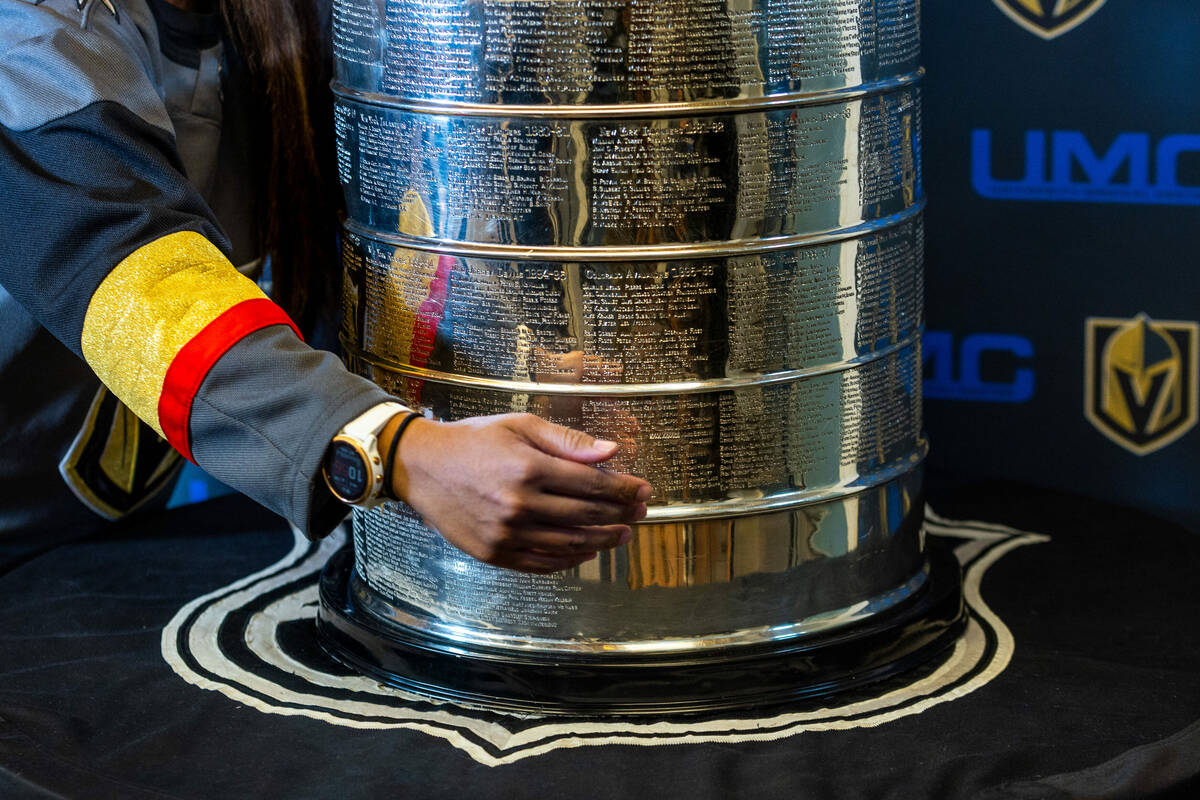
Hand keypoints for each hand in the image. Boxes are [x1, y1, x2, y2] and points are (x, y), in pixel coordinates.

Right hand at [384, 413, 650, 573]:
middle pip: (585, 515)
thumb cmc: (473, 440)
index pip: (592, 484)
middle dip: (620, 515)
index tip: (643, 490)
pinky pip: (541, 563)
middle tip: (640, 513)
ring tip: (621, 536)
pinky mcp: (493, 553)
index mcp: (528, 469)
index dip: (623, 489)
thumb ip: (567, 441)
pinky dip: (569, 560)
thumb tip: (611, 452)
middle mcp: (519, 505)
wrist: (421, 466)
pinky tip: (586, 552)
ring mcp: (506, 534)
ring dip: (601, 541)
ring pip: (568, 544)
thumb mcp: (519, 426)